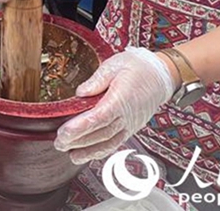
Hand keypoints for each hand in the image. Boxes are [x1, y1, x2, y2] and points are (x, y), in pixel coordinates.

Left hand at [54, 47, 175, 164]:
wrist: (160, 75)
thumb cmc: (138, 67)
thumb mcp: (114, 65)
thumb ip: (96, 80)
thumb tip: (80, 92)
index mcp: (122, 98)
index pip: (99, 117)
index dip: (80, 127)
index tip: (63, 132)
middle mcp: (127, 115)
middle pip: (101, 133)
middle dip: (78, 141)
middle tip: (58, 143)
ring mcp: (130, 125)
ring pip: (108, 143)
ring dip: (87, 151)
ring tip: (68, 153)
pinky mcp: (130, 129)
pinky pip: (114, 143)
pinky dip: (100, 152)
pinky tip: (85, 154)